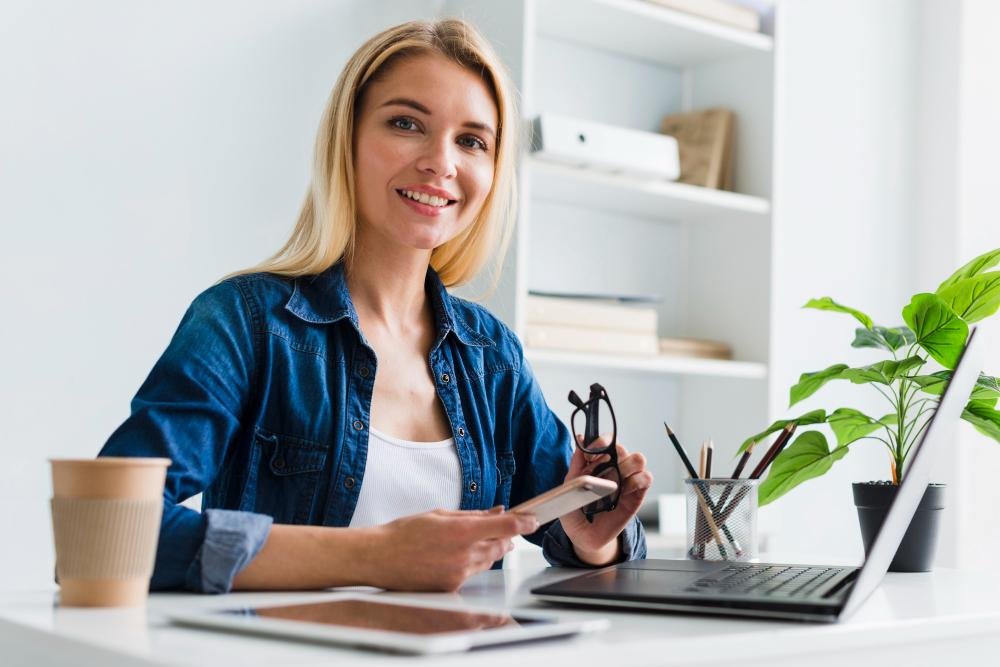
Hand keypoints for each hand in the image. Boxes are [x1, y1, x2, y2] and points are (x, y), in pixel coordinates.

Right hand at [365, 507, 537, 590]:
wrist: (380, 558)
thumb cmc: (405, 533)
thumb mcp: (440, 514)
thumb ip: (473, 515)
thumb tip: (497, 512)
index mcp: (462, 530)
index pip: (505, 527)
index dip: (524, 523)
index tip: (532, 520)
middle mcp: (464, 553)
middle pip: (501, 546)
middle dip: (505, 537)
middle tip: (504, 530)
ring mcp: (459, 573)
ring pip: (488, 561)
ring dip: (489, 550)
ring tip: (473, 541)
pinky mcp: (453, 586)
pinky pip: (472, 574)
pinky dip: (471, 564)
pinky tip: (456, 556)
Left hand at [559, 435, 652, 564]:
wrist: (585, 536)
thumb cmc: (575, 511)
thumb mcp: (570, 486)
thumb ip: (576, 463)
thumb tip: (580, 440)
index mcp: (597, 462)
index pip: (605, 441)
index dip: (601, 442)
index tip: (591, 454)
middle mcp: (614, 467)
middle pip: (622, 448)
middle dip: (614, 455)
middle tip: (603, 471)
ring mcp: (626, 480)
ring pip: (638, 459)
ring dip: (627, 466)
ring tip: (615, 483)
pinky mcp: (637, 494)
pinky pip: (646, 478)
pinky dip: (638, 480)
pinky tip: (625, 490)